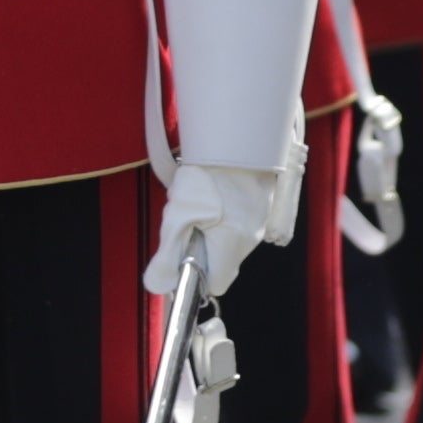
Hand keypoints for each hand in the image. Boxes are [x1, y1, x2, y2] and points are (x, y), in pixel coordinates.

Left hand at [152, 161, 292, 301]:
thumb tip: (157, 284)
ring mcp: (261, 220)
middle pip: (223, 260)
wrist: (237, 137)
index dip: (197, 277)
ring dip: (213, 229)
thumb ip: (168, 252)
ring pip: (231, 240)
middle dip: (202, 247)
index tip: (183, 258)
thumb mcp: (178, 214)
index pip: (217, 283)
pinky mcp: (265, 202)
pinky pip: (241, 221)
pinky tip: (214, 191)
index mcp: (231, 246)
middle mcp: (251, 239)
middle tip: (187, 219)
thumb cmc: (206, 176)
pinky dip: (226, 215)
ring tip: (200, 200)